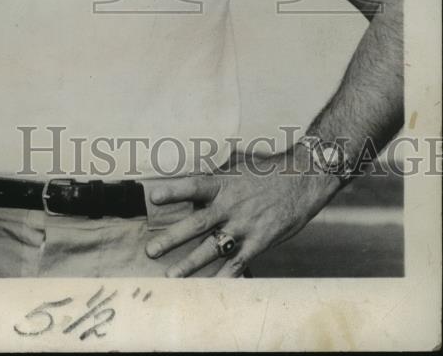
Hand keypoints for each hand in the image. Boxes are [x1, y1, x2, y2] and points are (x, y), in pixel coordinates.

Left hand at [145, 149, 340, 276]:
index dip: (174, 191)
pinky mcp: (258, 243)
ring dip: (190, 264)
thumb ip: (216, 174)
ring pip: (212, 248)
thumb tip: (194, 176)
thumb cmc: (267, 171)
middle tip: (151, 251)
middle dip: (172, 238)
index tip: (153, 197)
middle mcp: (231, 206)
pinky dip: (223, 277)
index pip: (194, 186)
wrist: (302, 180)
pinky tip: (209, 288)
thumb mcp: (238, 165)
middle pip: (196, 223)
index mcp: (224, 183)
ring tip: (171, 276)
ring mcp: (244, 226)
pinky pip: (237, 263)